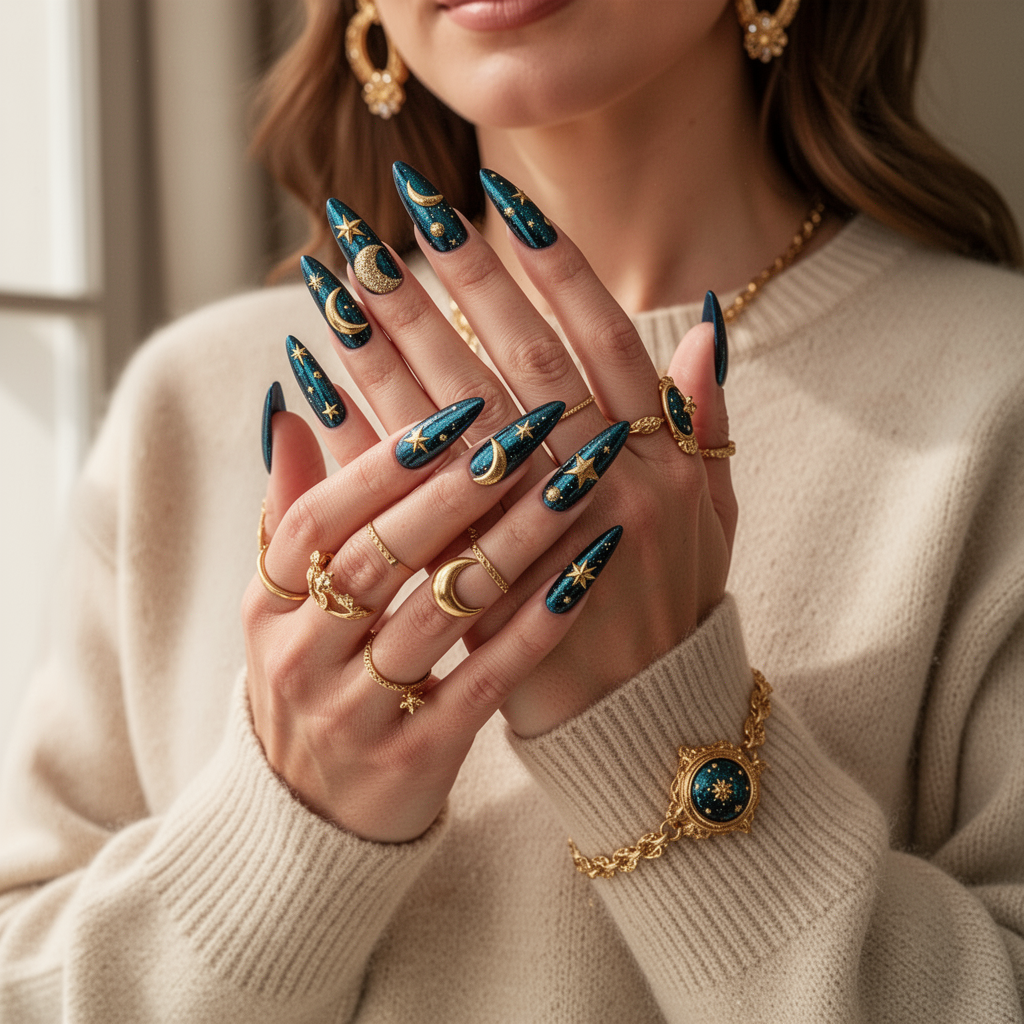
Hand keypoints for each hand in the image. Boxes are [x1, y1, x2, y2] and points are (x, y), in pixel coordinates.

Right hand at [245, 359, 623, 840]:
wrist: (306, 820)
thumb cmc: (311, 681)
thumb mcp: (278, 606)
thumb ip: (290, 509)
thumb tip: (293, 408)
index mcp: (267, 605)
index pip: (317, 520)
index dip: (381, 463)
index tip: (454, 409)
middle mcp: (302, 657)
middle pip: (383, 559)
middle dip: (460, 491)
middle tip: (531, 430)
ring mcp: (358, 714)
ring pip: (442, 614)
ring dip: (514, 544)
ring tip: (577, 485)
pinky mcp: (417, 758)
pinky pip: (486, 681)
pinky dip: (538, 624)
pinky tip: (587, 570)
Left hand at [303, 165, 736, 737]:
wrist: (640, 718)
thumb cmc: (675, 605)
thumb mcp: (715, 513)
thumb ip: (706, 420)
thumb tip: (708, 321)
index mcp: (661, 461)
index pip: (600, 340)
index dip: (551, 267)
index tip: (498, 201)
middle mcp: (601, 488)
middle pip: (518, 365)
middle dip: (458, 283)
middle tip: (396, 207)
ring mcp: (533, 539)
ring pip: (456, 423)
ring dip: (392, 344)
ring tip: (338, 277)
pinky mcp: (474, 583)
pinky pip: (406, 499)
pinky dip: (357, 435)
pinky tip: (312, 378)